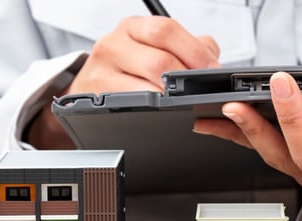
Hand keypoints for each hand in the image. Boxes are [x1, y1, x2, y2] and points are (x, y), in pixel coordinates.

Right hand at [28, 16, 219, 148]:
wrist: (89, 86)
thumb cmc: (129, 67)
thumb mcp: (154, 48)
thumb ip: (188, 47)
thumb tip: (212, 57)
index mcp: (133, 27)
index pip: (166, 31)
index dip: (194, 51)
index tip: (212, 68)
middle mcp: (114, 44)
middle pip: (159, 61)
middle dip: (186, 80)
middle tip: (199, 91)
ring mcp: (102, 71)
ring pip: (148, 88)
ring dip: (171, 100)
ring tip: (182, 102)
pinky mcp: (96, 98)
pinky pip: (133, 108)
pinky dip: (153, 112)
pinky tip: (161, 112)